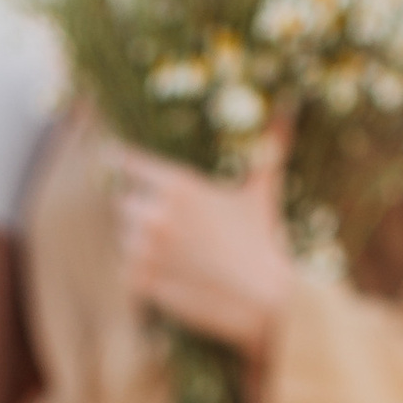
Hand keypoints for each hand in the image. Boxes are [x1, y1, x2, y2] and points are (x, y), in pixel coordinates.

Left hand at [116, 134, 296, 353]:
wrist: (266, 298)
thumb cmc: (266, 239)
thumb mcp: (263, 189)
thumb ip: (268, 146)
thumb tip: (291, 103)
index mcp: (177, 185)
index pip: (126, 162)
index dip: (120, 162)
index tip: (112, 160)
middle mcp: (154, 214)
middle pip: (123, 202)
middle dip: (139, 209)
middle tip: (167, 224)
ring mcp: (144, 250)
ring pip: (125, 238)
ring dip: (141, 242)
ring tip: (176, 252)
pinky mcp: (142, 282)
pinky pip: (127, 270)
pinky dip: (142, 273)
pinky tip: (172, 273)